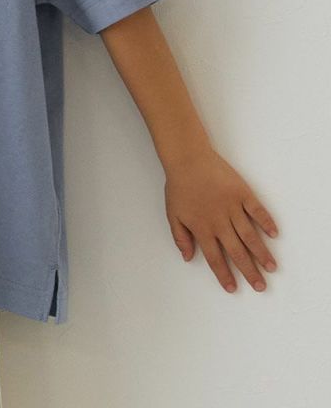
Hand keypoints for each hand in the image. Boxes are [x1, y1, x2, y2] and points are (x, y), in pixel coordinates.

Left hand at [163, 147, 278, 293]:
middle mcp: (219, 222)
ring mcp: (232, 207)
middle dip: (249, 271)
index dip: (224, 275)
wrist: (187, 159)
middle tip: (260, 286)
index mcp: (202, 228)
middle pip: (237, 252)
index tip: (233, 288)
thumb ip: (180, 237)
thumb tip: (187, 258)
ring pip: (250, 235)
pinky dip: (266, 222)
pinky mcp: (241, 193)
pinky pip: (257, 210)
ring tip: (271, 267)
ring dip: (261, 253)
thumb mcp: (172, 213)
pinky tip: (274, 234)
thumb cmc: (178, 185)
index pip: (215, 258)